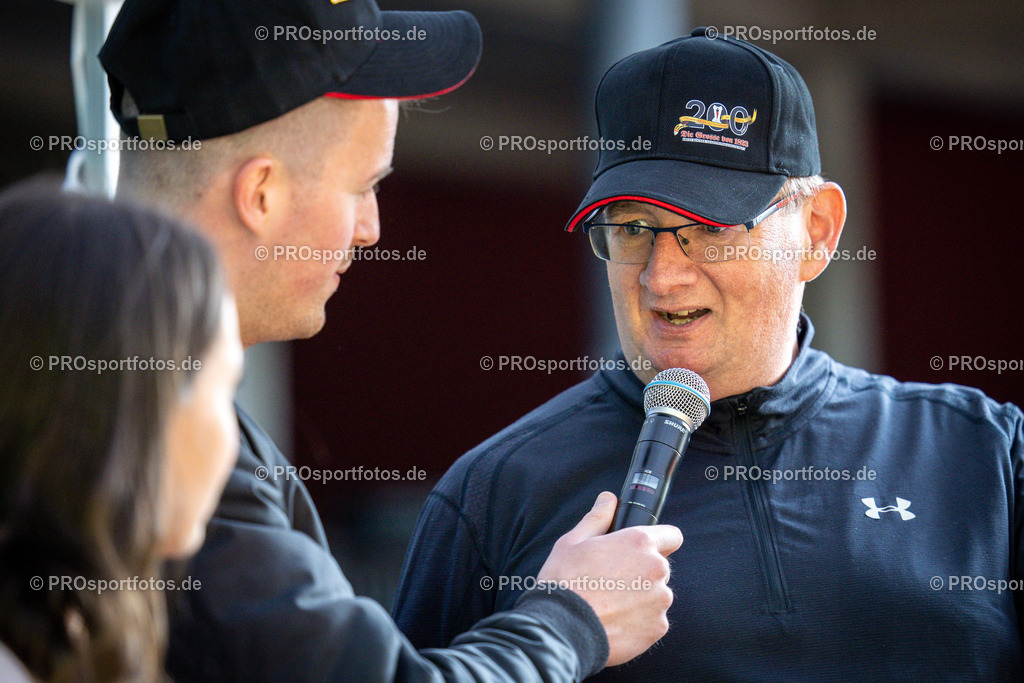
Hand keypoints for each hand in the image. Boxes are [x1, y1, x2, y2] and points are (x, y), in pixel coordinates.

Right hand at [536, 491, 681, 666]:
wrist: (561, 629)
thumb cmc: (564, 582)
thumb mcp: (573, 542)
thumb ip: (598, 518)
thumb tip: (608, 499)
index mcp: (639, 543)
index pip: (671, 535)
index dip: (658, 541)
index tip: (642, 551)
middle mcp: (656, 569)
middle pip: (659, 567)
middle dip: (641, 572)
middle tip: (611, 581)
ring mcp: (660, 600)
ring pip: (656, 595)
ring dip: (640, 598)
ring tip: (609, 604)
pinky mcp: (657, 627)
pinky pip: (652, 620)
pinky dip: (638, 622)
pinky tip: (614, 622)